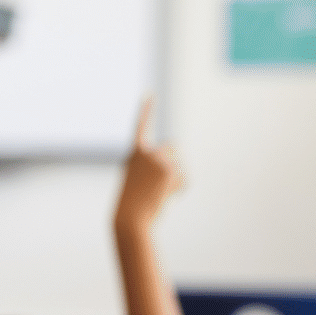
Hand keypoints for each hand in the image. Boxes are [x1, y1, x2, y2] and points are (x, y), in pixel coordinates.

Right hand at [114, 97, 183, 233]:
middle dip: (174, 161)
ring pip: (180, 165)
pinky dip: (180, 189)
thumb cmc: (132, 206)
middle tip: (164, 181)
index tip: (149, 95)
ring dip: (176, 179)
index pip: (141, 127)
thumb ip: (151, 171)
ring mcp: (159, 160)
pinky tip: (165, 196)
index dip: (146, 111)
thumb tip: (175, 173)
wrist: (131, 219)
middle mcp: (147, 152)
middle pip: (173, 148)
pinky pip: (185, 178)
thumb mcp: (138, 184)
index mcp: (135, 154)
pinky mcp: (170, 171)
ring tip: (159, 193)